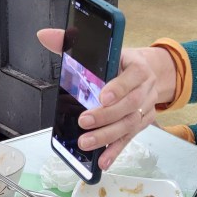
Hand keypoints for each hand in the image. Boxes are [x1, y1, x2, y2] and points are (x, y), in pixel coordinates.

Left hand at [37, 30, 175, 168]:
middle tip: (84, 122)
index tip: (102, 96)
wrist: (151, 70)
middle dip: (106, 116)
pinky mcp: (143, 123)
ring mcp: (146, 108)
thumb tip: (45, 36)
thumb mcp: (103, 48)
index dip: (118, 88)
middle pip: (130, 105)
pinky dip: (116, 150)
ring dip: (108, 136)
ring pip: (130, 124)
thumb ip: (72, 41)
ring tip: (87, 143)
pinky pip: (130, 138)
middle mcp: (145, 88)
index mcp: (137, 66)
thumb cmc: (121, 60)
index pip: (131, 77)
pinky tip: (103, 160)